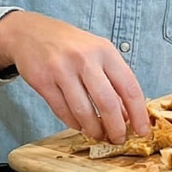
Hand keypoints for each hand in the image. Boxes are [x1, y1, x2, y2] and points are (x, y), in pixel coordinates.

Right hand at [0, 10, 150, 141]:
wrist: (29, 32)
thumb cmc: (68, 44)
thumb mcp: (96, 52)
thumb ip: (112, 79)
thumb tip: (126, 114)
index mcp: (104, 51)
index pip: (129, 87)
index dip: (138, 114)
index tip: (142, 130)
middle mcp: (84, 59)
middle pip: (107, 103)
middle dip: (116, 128)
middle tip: (118, 139)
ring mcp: (61, 70)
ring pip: (83, 111)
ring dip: (94, 130)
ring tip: (98, 135)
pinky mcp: (42, 81)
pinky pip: (62, 111)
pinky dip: (74, 123)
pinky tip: (79, 125)